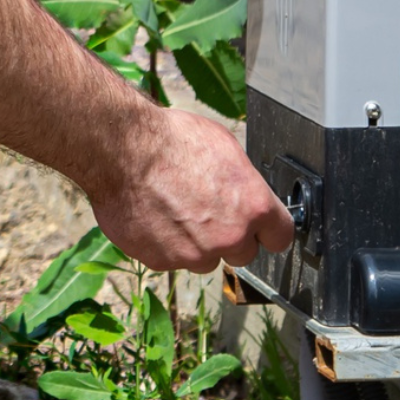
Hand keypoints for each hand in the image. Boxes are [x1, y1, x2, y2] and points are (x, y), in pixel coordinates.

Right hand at [84, 107, 294, 271]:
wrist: (119, 150)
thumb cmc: (168, 139)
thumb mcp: (222, 145)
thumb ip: (240, 180)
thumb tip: (241, 190)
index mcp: (253, 206)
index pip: (280, 237)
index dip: (267, 230)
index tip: (258, 228)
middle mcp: (229, 236)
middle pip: (242, 254)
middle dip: (227, 237)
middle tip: (203, 213)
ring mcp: (195, 253)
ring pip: (203, 259)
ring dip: (193, 244)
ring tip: (170, 211)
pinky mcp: (161, 260)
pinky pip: (168, 259)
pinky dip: (160, 243)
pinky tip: (150, 215)